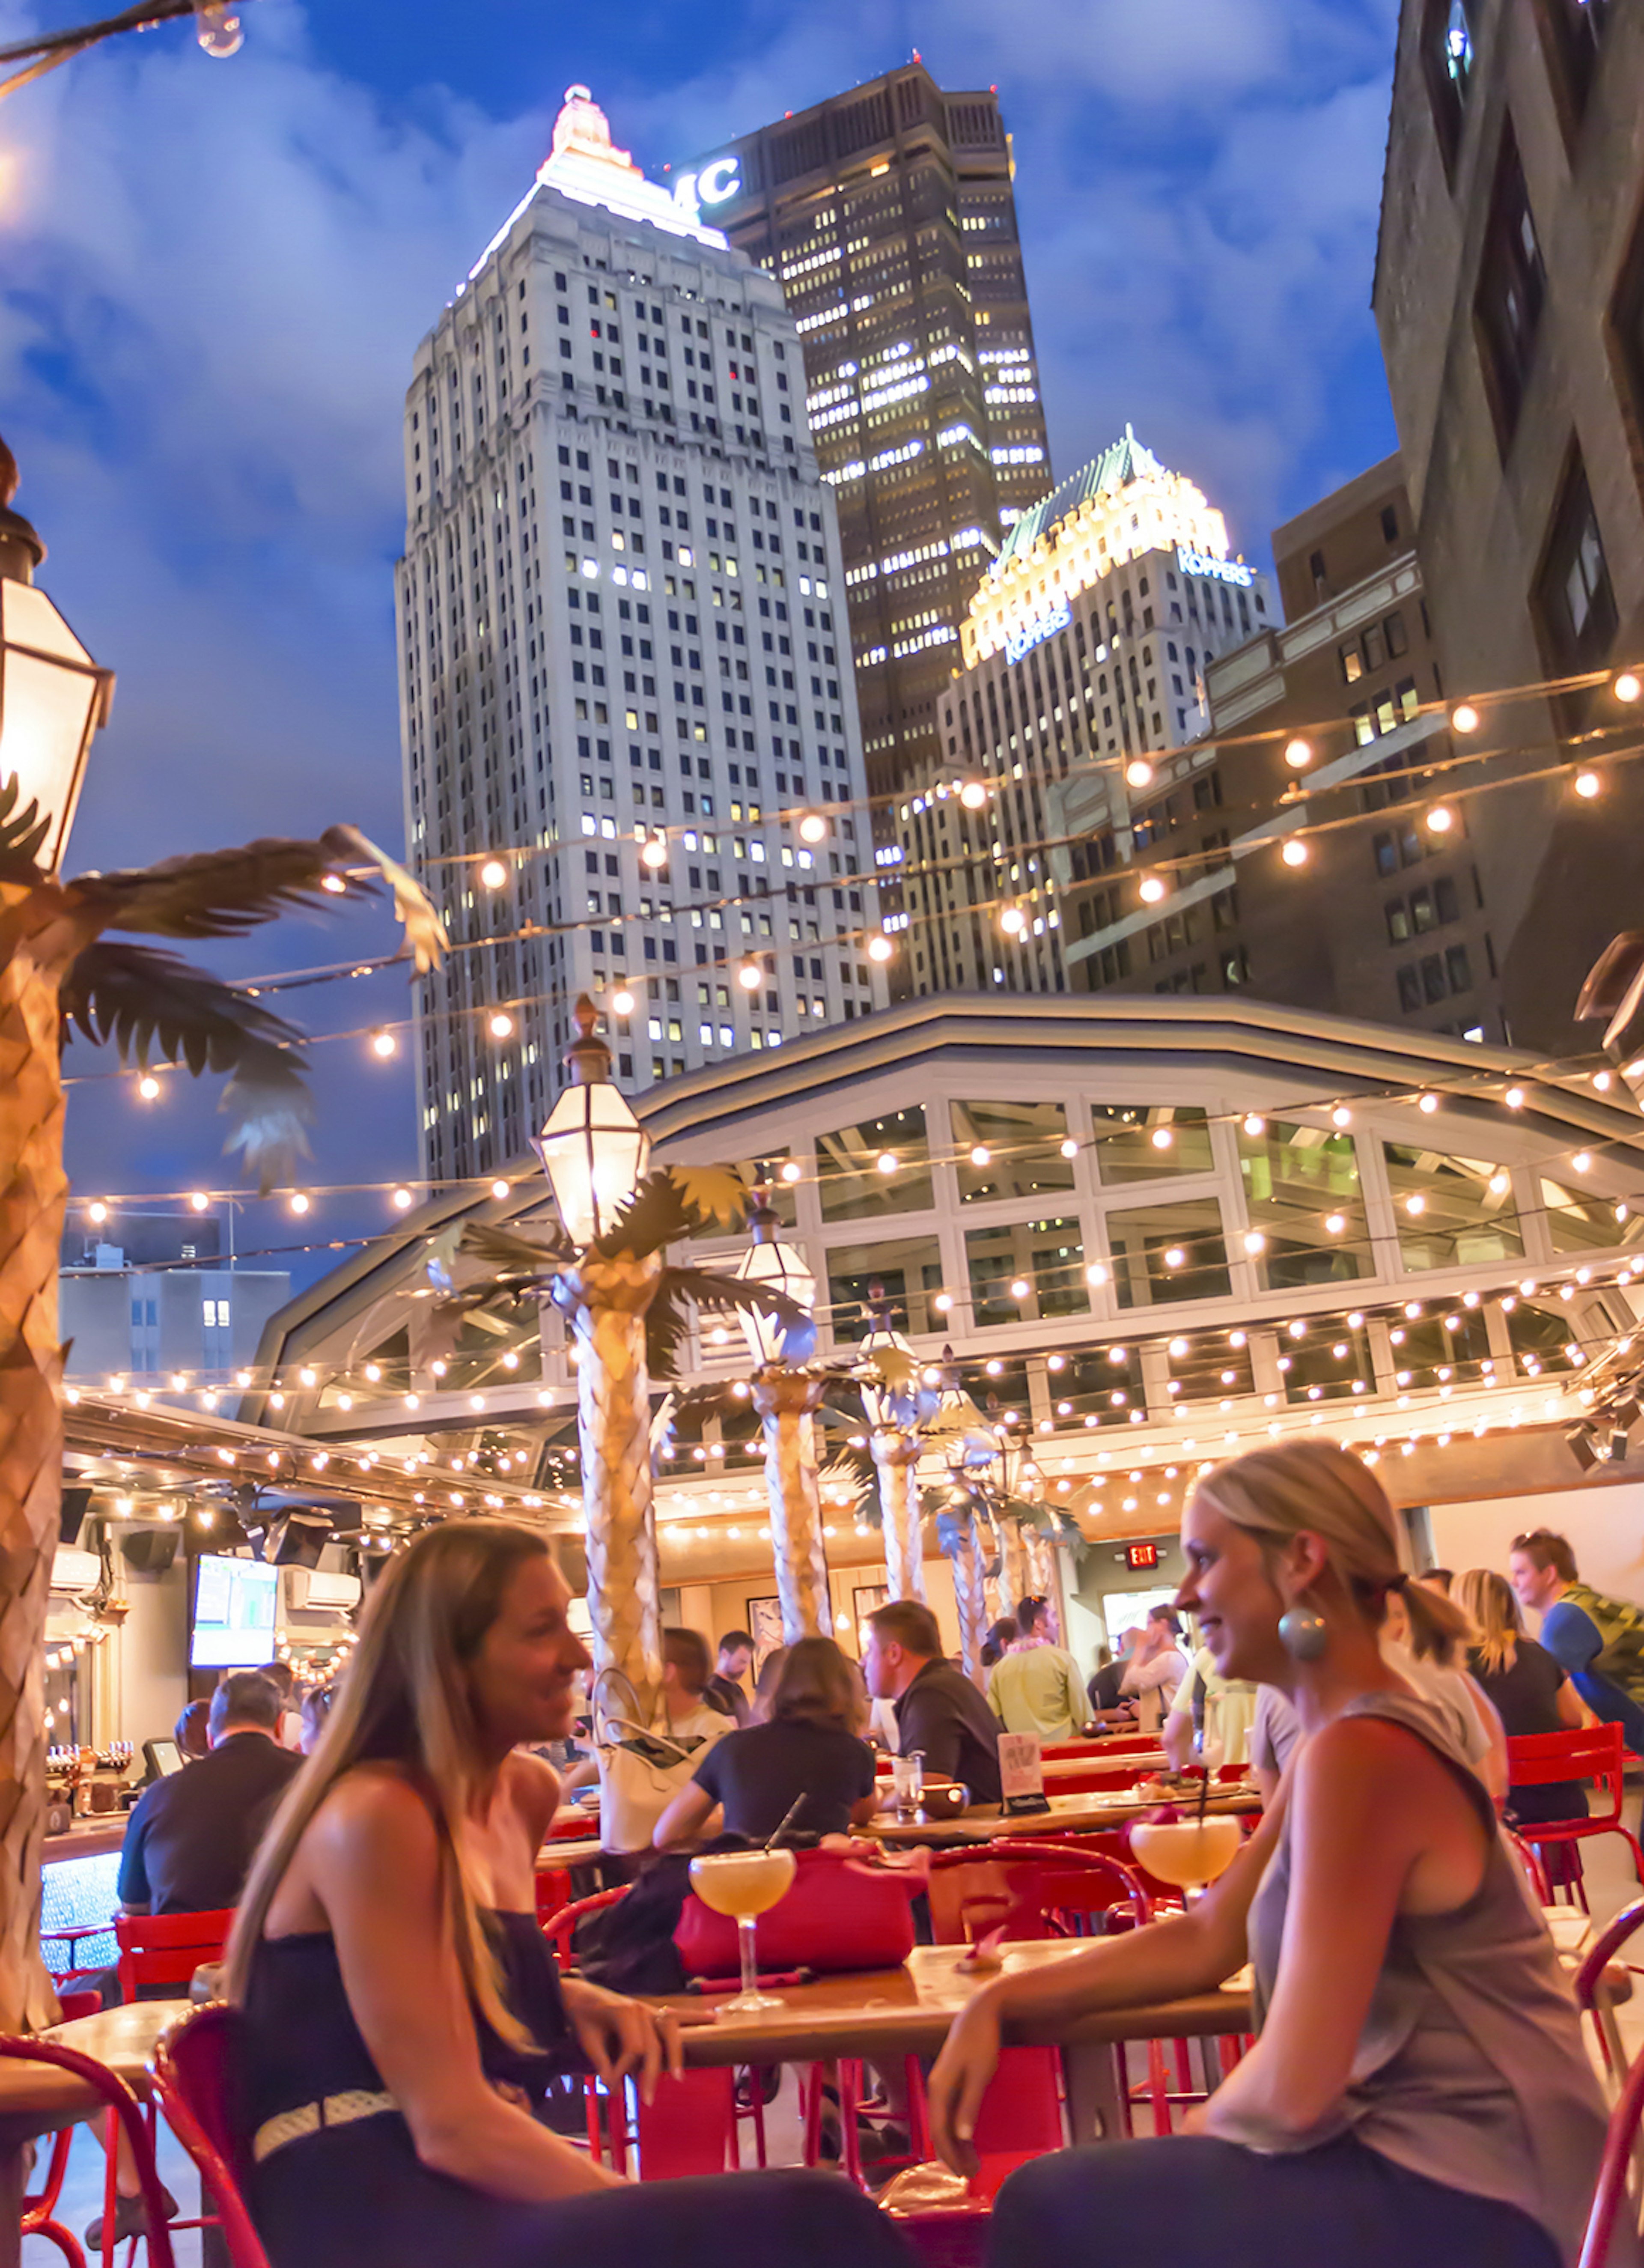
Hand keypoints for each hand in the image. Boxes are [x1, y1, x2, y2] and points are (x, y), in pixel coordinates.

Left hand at [560, 1976, 687, 2105]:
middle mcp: (640, 2009)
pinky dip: (695, 2016)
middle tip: (648, 2101)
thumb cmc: (583, 2016)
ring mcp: (649, 2009)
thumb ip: (601, 2062)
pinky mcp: (653, 2011)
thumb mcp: (587, 2039)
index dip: (623, 2071)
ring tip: (679, 2076)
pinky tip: (712, 2018)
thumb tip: (612, 2087)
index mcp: (623, 2013)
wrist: (580, 1993)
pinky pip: (677, 2014)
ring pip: (671, 2029)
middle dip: (651, 2074)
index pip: (633, 2049)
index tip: (611, 2087)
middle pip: (654, 2045)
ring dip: (676, 2054)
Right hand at [925, 1986, 1002, 2179]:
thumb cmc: (982, 2042)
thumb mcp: (980, 2074)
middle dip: (953, 2155)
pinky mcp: (950, 2081)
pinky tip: (968, 2139)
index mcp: (939, 2088)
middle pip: (939, 2129)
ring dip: (956, 2144)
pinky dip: (957, 2129)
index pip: (939, 2130)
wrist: (980, 2011)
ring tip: (972, 2163)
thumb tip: (962, 2137)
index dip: (951, 2155)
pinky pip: (949, 2113)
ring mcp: (941, 2084)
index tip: (965, 2174)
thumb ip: (970, 2105)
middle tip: (972, 2174)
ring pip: (944, 2122)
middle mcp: (935, 2089)